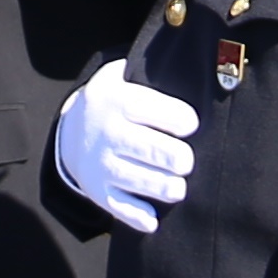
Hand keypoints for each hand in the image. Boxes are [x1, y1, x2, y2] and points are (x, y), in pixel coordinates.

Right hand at [50, 59, 199, 231]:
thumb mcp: (122, 75)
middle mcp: (106, 131)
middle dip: (180, 158)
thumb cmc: (115, 101)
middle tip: (186, 160)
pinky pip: (122, 208)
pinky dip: (141, 216)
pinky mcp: (98, 190)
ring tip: (178, 184)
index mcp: (115, 99)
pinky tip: (154, 216)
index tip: (192, 126)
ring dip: (169, 187)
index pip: (152, 109)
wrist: (71, 129)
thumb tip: (207, 61)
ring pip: (142, 181)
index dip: (180, 120)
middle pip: (153, 150)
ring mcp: (101, 163)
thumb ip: (153, 70)